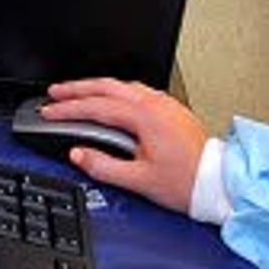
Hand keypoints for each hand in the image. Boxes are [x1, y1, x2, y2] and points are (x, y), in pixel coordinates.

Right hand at [37, 76, 208, 212]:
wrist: (220, 183)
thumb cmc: (186, 183)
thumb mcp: (138, 180)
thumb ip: (103, 166)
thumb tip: (79, 154)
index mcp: (144, 117)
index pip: (96, 107)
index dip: (68, 109)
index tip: (48, 112)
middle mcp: (155, 105)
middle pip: (107, 87)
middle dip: (77, 88)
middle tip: (54, 93)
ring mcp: (165, 105)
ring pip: (124, 86)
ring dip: (97, 87)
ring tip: (78, 92)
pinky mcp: (173, 110)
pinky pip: (138, 91)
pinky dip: (117, 91)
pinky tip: (113, 99)